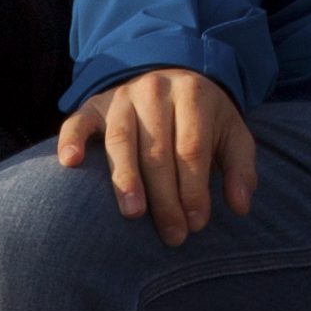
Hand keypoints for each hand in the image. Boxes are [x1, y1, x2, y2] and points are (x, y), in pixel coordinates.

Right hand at [55, 67, 257, 247]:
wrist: (168, 76)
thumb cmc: (202, 118)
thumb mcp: (232, 134)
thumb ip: (240, 168)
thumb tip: (240, 207)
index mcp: (192, 94)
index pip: (192, 148)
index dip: (195, 189)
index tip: (197, 224)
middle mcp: (154, 90)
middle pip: (158, 151)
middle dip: (165, 198)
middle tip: (172, 235)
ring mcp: (120, 97)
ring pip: (121, 140)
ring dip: (125, 178)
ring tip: (133, 213)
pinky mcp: (93, 105)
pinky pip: (78, 121)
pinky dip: (71, 140)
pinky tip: (70, 163)